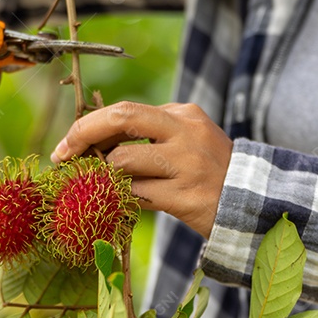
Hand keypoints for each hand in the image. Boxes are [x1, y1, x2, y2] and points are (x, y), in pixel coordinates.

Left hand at [52, 102, 233, 238]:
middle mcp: (186, 132)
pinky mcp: (186, 195)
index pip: (126, 111)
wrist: (254, 206)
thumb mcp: (186, 143)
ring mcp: (187, 163)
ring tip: (103, 188)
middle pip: (122, 117)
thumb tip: (94, 143)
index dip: (90, 126)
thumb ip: (149, 137)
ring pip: (123, 161)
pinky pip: (137, 194)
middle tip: (62, 155)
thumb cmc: (210, 175)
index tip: (68, 144)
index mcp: (184, 114)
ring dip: (104, 176)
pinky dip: (123, 199)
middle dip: (83, 133)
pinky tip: (124, 204)